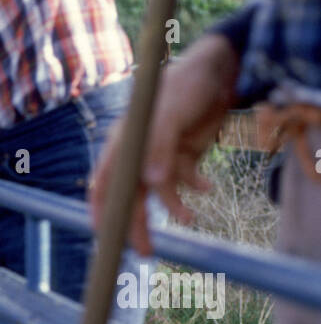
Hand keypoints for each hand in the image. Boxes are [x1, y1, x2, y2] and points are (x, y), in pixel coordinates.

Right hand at [90, 34, 238, 254]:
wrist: (220, 70)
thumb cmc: (185, 84)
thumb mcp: (169, 112)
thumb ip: (159, 147)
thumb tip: (152, 183)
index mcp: (124, 144)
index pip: (105, 183)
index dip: (102, 210)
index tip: (105, 236)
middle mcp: (139, 154)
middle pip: (132, 196)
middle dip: (137, 224)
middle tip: (145, 252)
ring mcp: (160, 156)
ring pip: (159, 193)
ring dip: (173, 207)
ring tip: (189, 218)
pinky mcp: (183, 156)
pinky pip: (184, 181)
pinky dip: (195, 187)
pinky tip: (207, 187)